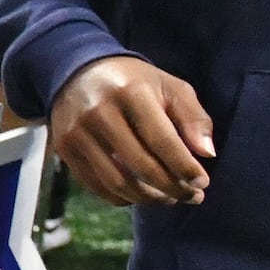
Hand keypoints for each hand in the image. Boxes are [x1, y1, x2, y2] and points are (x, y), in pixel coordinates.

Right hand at [49, 55, 215, 206]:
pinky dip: (121, 198)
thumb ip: (194, 118)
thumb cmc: (134, 82)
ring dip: (148, 198)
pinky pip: (95, 185)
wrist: (78, 70)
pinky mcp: (63, 148)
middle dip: (172, 188)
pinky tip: (140, 194)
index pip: (162, 141)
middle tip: (192, 196)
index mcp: (131, 93)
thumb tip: (206, 155)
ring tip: (169, 198)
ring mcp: (76, 132)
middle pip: (141, 166)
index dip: (185, 167)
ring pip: (117, 182)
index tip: (202, 183)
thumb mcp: (171, 87)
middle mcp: (99, 112)